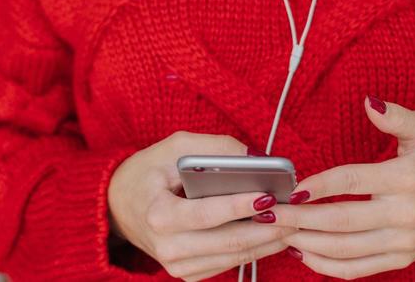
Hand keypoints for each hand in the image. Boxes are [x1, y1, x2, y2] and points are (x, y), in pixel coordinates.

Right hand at [107, 131, 293, 280]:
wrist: (119, 205)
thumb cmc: (148, 172)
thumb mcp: (174, 146)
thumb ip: (215, 148)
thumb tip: (257, 158)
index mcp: (158, 213)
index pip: (206, 214)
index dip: (239, 206)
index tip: (269, 196)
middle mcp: (167, 246)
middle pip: (228, 241)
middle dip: (267, 228)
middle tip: (295, 212)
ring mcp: (177, 265)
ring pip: (234, 257)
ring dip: (267, 242)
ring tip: (293, 223)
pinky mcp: (187, 273)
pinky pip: (228, 264)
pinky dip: (254, 250)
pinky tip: (272, 234)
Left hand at [272, 96, 414, 277]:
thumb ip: (397, 117)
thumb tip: (369, 101)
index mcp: (406, 178)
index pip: (352, 181)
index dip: (320, 184)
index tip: (292, 187)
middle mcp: (404, 214)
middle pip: (342, 221)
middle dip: (300, 219)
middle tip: (269, 214)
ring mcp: (404, 242)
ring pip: (346, 250)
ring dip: (308, 244)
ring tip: (278, 233)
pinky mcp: (403, 258)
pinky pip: (360, 268)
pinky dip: (329, 266)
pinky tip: (304, 253)